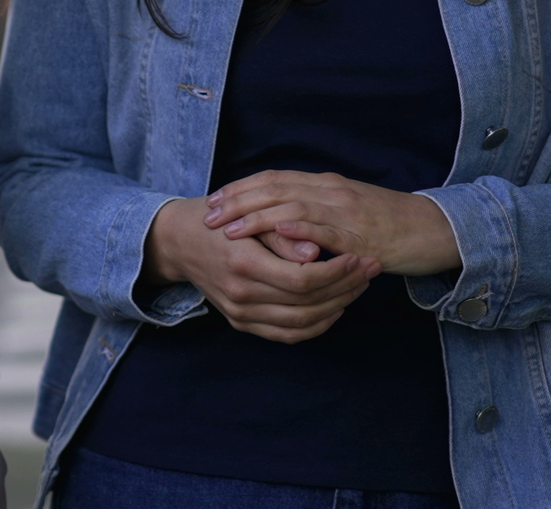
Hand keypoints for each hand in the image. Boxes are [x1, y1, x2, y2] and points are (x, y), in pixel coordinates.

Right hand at [144, 197, 378, 342]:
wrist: (180, 241)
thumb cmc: (217, 220)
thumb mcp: (247, 214)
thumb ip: (282, 233)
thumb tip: (315, 252)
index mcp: (243, 265)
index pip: (303, 279)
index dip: (337, 271)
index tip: (360, 256)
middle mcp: (241, 296)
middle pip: (307, 303)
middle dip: (346, 287)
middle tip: (370, 268)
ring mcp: (240, 314)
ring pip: (302, 323)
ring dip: (338, 306)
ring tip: (359, 285)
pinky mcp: (241, 323)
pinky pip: (287, 335)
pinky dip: (316, 326)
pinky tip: (336, 308)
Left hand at [205, 170, 461, 276]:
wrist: (435, 230)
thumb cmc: (390, 224)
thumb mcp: (347, 209)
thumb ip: (316, 209)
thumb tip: (282, 216)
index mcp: (327, 184)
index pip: (275, 178)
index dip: (242, 187)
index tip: (215, 198)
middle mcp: (332, 192)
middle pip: (275, 188)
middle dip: (238, 201)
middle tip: (209, 214)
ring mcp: (346, 212)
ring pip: (293, 206)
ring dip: (257, 217)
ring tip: (229, 228)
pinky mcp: (361, 237)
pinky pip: (326, 230)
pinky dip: (298, 229)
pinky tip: (276, 233)